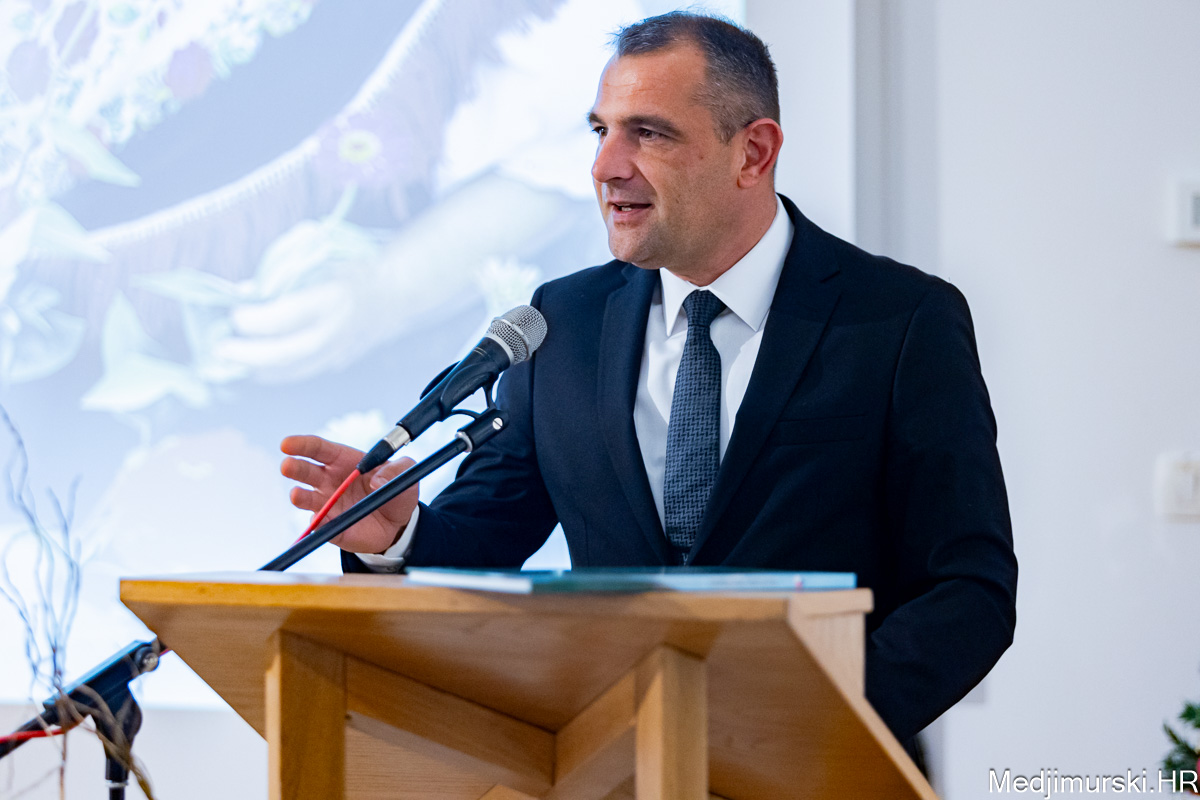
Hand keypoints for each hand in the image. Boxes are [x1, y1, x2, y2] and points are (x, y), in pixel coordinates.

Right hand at [280, 435, 418, 553]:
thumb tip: (378, 481)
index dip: (302, 444)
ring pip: (307, 499)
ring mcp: (328, 505)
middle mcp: (330, 481)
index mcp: (343, 461)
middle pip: (306, 472)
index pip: (319, 449)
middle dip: (294, 467)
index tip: (287, 444)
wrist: (399, 523)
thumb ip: (397, 469)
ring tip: (297, 495)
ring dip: (300, 496)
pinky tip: (317, 522)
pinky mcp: (332, 527)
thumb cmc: (396, 490)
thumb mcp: (405, 473)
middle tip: (287, 465)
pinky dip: (318, 524)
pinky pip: (321, 526)